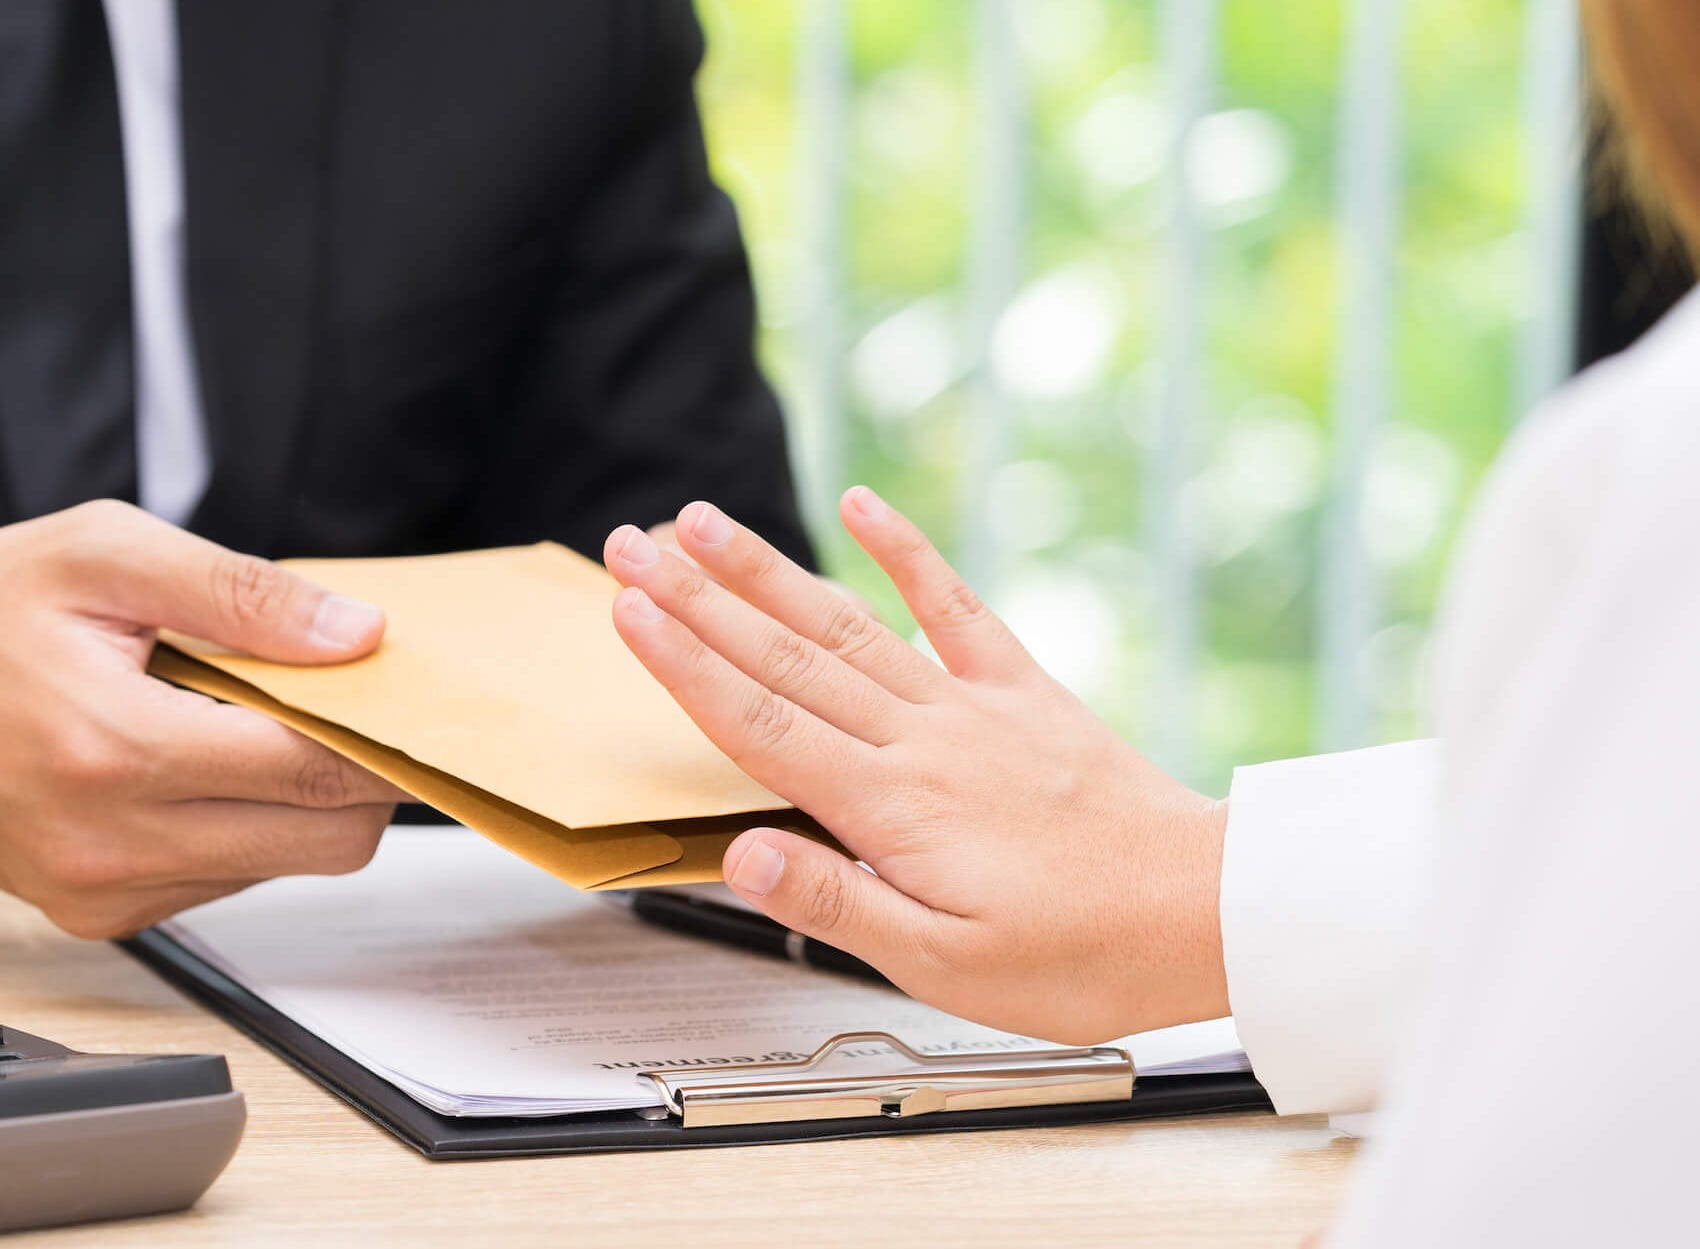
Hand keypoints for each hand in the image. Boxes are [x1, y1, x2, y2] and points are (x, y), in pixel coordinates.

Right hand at [0, 500, 407, 937]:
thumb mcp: (99, 553)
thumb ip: (238, 593)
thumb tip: (355, 633)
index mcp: (110, 747)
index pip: (311, 769)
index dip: (378, 730)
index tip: (401, 692)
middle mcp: (106, 843)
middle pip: (324, 843)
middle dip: (352, 774)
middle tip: (333, 703)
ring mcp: (101, 892)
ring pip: (282, 867)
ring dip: (288, 799)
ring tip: (229, 719)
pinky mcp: (96, 917)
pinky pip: (222, 881)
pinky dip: (235, 824)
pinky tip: (182, 762)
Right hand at [602, 489, 1228, 1043]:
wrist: (1210, 911)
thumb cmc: (1083, 954)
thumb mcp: (945, 968)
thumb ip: (837, 905)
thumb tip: (743, 855)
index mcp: (890, 806)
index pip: (760, 721)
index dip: (683, 664)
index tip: (626, 611)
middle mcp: (921, 738)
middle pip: (784, 655)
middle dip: (696, 598)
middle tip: (629, 544)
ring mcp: (971, 706)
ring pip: (846, 623)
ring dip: (767, 569)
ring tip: (704, 520)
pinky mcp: (1021, 693)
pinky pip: (955, 606)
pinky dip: (907, 551)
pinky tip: (863, 504)